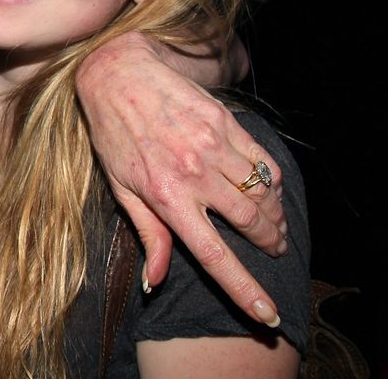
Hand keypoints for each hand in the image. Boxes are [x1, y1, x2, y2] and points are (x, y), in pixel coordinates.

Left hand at [76, 32, 287, 326]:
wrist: (117, 73)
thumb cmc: (113, 135)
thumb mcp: (121, 188)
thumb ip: (148, 234)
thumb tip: (156, 281)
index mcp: (165, 196)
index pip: (213, 254)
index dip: (243, 288)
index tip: (266, 314)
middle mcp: (193, 173)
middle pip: (250, 223)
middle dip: (270, 244)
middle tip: (274, 250)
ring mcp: (212, 144)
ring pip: (262, 193)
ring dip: (275, 216)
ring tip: (273, 225)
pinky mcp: (224, 121)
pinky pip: (262, 160)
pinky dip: (270, 181)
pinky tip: (266, 188)